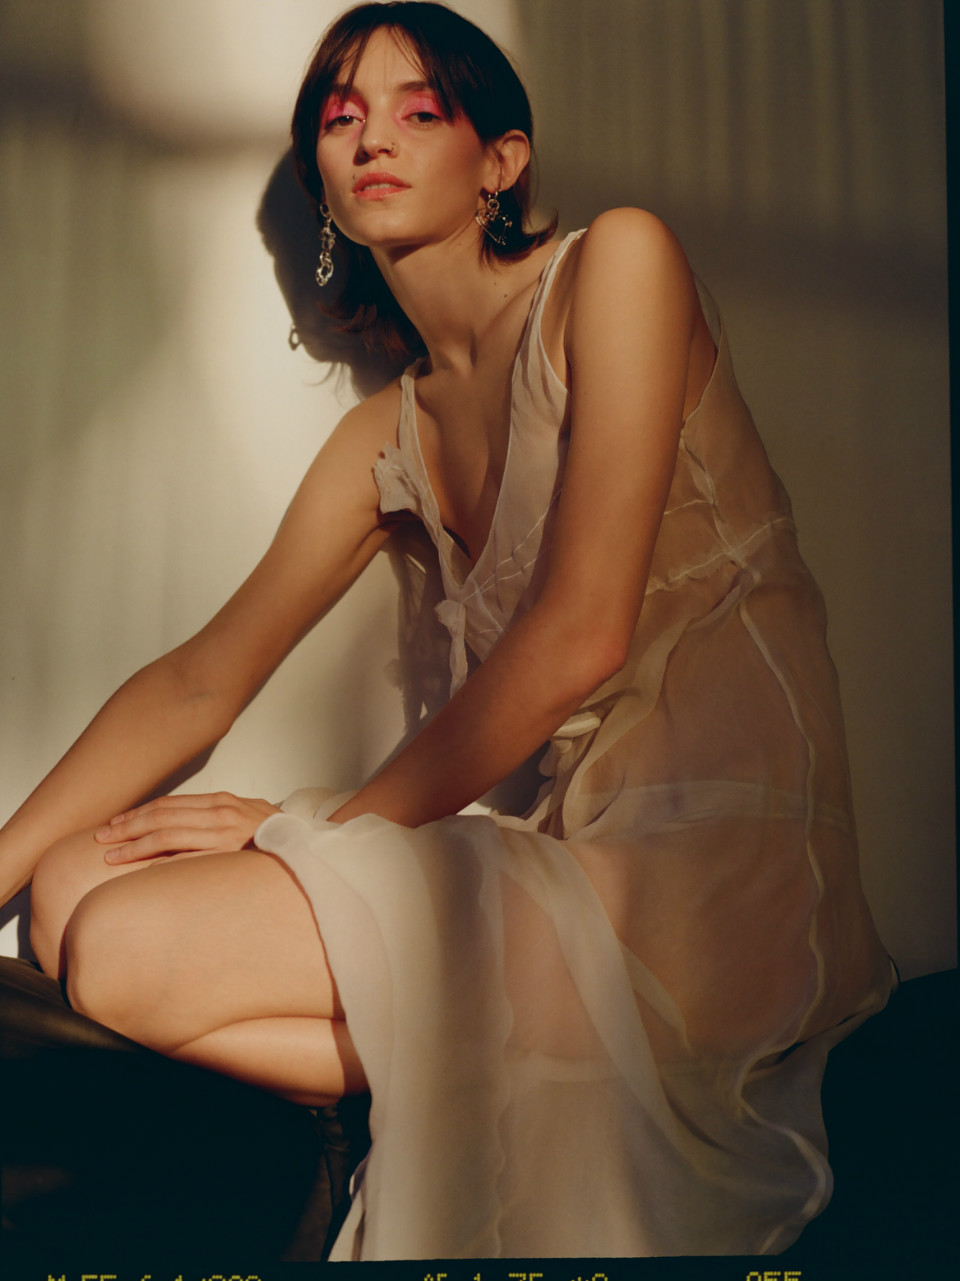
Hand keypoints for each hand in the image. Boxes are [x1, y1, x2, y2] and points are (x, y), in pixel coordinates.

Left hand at [94, 792, 280, 864]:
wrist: (310, 848)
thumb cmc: (278, 837)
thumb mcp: (248, 817)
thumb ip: (218, 819)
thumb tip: (186, 826)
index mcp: (222, 802)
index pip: (169, 804)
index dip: (139, 813)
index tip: (116, 824)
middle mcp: (221, 813)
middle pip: (162, 815)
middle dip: (128, 826)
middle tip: (101, 837)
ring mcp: (226, 834)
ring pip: (168, 833)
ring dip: (135, 845)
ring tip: (111, 856)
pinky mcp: (231, 856)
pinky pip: (189, 859)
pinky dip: (163, 863)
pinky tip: (142, 872)